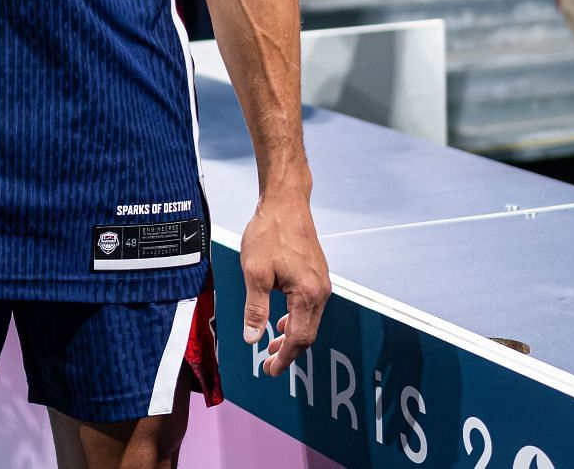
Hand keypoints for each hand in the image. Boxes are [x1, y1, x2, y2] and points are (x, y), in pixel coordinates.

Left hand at [240, 191, 328, 377]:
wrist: (285, 202)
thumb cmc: (269, 233)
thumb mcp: (255, 273)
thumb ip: (255, 309)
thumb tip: (252, 338)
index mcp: (307, 294)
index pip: (298, 338)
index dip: (283, 358)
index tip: (269, 370)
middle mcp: (320, 291)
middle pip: (307, 333)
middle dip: (288, 351)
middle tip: (268, 364)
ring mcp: (321, 282)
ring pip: (310, 321)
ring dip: (291, 336)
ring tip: (271, 346)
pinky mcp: (317, 274)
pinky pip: (310, 307)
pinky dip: (296, 320)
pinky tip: (281, 321)